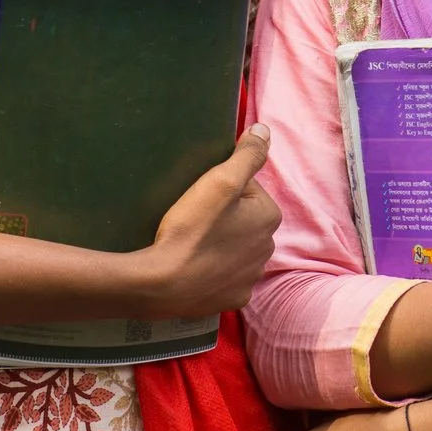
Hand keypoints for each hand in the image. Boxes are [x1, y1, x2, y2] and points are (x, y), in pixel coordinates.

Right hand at [137, 124, 280, 317]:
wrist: (162, 284)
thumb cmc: (191, 228)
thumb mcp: (219, 181)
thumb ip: (247, 155)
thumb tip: (264, 131)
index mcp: (270, 217)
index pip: (248, 190)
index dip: (221, 189)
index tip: (200, 198)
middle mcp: (269, 248)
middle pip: (243, 220)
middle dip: (223, 217)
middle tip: (192, 220)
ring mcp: (251, 278)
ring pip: (235, 249)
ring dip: (220, 244)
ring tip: (191, 243)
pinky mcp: (234, 299)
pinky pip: (226, 277)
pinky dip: (213, 272)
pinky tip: (194, 267)